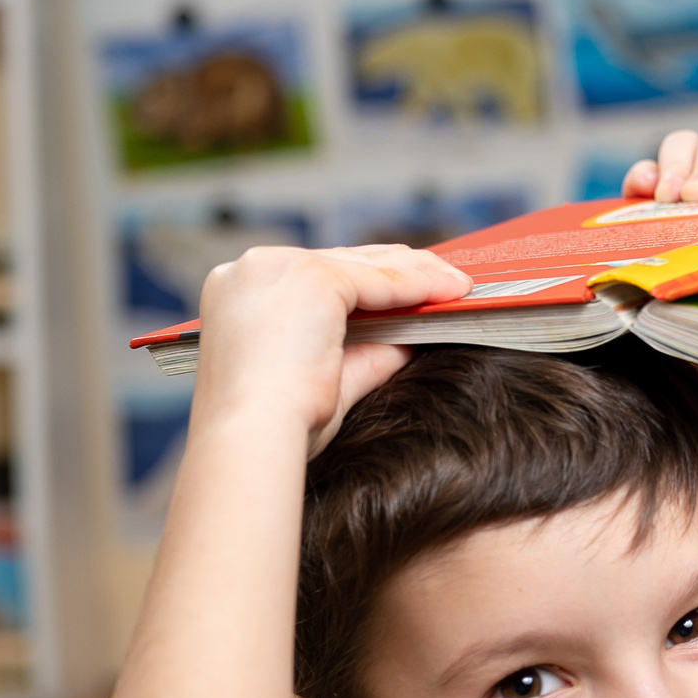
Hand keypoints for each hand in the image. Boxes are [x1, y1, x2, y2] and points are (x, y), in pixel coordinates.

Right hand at [195, 244, 470, 455]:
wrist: (254, 436)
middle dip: (398, 271)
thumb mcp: (328, 378)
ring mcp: (280, 268)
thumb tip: (410, 337)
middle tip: (444, 280)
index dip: (367, 280)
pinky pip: (380, 278)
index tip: (406, 288)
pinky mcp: (311, 278)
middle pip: (343, 261)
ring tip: (458, 287)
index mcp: (238, 291)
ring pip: (365, 265)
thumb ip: (367, 351)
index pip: (317, 274)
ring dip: (418, 274)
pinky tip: (451, 292)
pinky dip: (419, 285)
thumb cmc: (280, 425)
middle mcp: (253, 269)